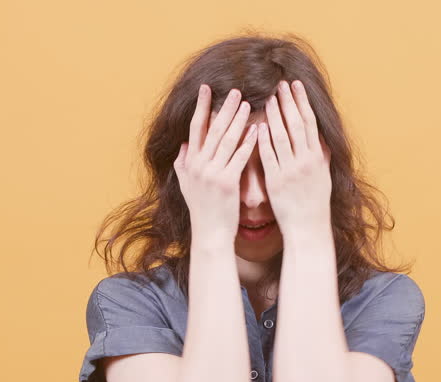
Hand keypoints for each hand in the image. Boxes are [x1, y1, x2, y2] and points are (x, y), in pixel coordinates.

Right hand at [173, 85, 258, 244]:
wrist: (210, 234)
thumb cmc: (202, 210)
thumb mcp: (186, 185)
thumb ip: (182, 164)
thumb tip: (183, 145)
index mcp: (190, 163)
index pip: (195, 128)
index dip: (201, 107)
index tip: (206, 89)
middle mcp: (199, 165)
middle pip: (212, 130)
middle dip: (224, 108)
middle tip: (235, 91)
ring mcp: (212, 174)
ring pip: (226, 140)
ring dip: (237, 120)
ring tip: (247, 104)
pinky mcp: (227, 183)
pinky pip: (239, 158)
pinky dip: (248, 143)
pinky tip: (258, 129)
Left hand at [255, 80, 332, 239]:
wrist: (308, 228)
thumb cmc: (315, 203)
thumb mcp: (323, 176)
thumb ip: (321, 155)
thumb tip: (321, 136)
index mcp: (317, 158)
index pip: (310, 123)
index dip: (302, 102)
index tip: (296, 85)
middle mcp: (306, 161)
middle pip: (296, 125)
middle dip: (289, 102)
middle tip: (280, 84)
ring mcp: (291, 171)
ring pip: (282, 137)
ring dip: (275, 116)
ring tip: (268, 98)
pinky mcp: (276, 181)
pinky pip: (269, 157)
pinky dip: (264, 140)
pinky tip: (258, 126)